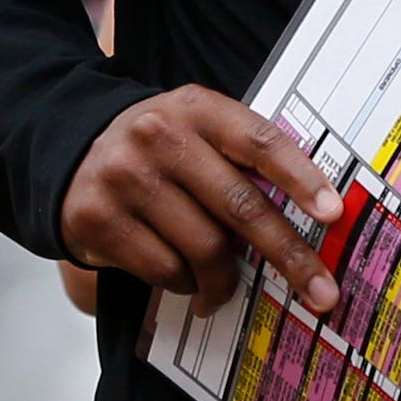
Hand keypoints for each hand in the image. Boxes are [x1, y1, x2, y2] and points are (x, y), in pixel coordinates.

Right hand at [61, 87, 339, 317]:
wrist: (68, 152)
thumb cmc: (156, 151)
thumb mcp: (195, 131)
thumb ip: (241, 159)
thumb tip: (312, 220)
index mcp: (195, 108)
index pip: (259, 141)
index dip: (300, 178)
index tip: (332, 213)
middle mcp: (158, 135)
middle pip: (240, 205)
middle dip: (289, 255)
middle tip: (322, 292)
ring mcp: (125, 177)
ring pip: (204, 249)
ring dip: (224, 281)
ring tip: (222, 290)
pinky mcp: (98, 218)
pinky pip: (165, 270)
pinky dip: (184, 284)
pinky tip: (183, 281)